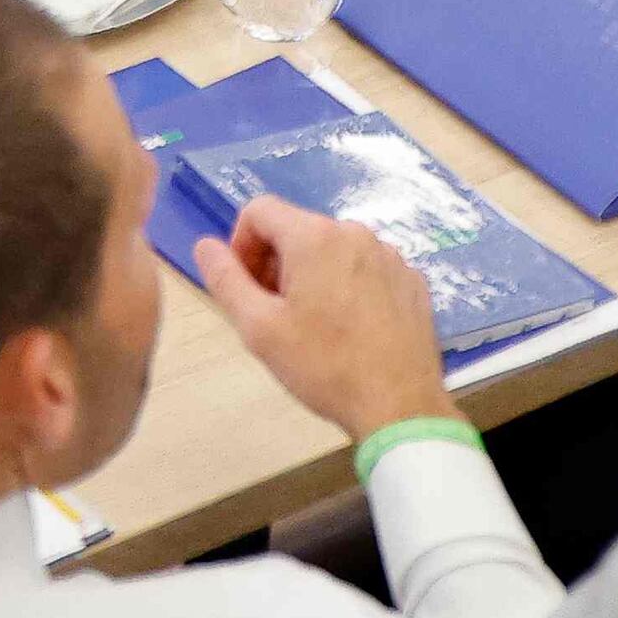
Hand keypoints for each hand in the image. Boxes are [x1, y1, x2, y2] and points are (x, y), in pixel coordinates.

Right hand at [191, 195, 452, 437]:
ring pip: (334, 249)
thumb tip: (205, 245)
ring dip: (314, 275)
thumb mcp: (259, 329)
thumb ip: (225, 279)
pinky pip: (367, 268)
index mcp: (313, 237)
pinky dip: (350, 286)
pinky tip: (352, 329)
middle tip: (276, 314)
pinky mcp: (412, 280)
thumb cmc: (324, 367)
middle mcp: (355, 232)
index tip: (247, 288)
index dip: (241, 244)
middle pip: (298, 230)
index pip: (259, 210)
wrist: (400, 407)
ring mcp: (390, 255)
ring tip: (315, 326)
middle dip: (277, 263)